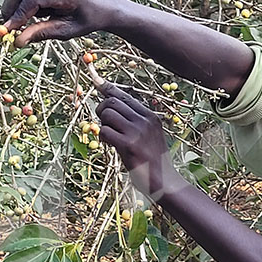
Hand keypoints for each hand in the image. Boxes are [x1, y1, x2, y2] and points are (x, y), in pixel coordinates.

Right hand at [1, 0, 119, 46]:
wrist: (100, 4)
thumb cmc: (85, 19)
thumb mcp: (67, 31)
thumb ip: (42, 33)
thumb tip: (18, 41)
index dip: (18, 14)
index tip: (9, 29)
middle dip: (10, 7)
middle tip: (7, 26)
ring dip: (18, 5)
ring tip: (30, 21)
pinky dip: (26, 1)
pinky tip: (41, 11)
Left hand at [96, 82, 185, 199]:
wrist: (164, 181)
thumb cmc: (154, 160)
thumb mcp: (151, 135)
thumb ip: (136, 121)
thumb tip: (112, 107)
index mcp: (151, 116)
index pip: (125, 96)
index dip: (108, 88)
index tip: (97, 80)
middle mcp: (144, 121)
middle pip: (112, 102)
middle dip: (102, 109)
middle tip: (104, 122)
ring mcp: (136, 132)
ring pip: (107, 114)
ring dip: (102, 124)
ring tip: (109, 136)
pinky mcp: (128, 145)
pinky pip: (105, 131)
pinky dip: (103, 137)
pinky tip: (110, 145)